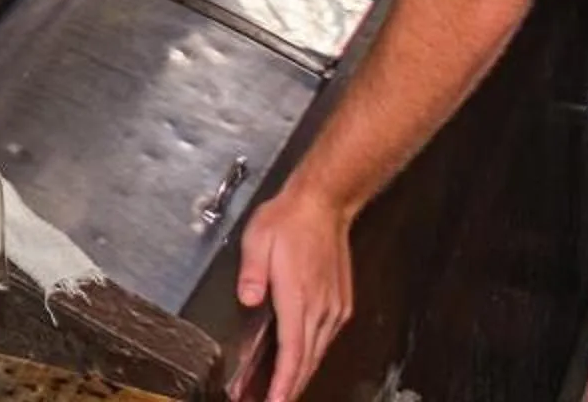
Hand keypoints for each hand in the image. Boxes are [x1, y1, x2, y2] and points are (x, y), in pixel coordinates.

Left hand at [236, 186, 354, 401]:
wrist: (323, 204)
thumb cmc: (289, 220)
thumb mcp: (258, 240)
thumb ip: (251, 274)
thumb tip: (247, 299)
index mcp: (299, 297)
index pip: (292, 352)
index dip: (283, 383)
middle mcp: (321, 308)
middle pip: (306, 361)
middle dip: (288, 388)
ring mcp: (334, 308)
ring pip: (317, 353)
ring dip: (299, 374)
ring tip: (279, 392)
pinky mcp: (340, 304)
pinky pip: (325, 340)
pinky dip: (311, 356)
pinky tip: (300, 362)